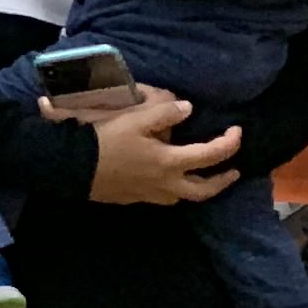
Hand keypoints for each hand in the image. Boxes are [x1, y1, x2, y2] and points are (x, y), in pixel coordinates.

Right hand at [85, 89, 240, 204]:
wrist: (70, 167)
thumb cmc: (104, 141)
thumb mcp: (134, 120)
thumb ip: (163, 113)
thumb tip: (188, 109)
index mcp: (169, 162)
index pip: (211, 155)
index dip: (230, 142)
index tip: (237, 131)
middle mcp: (165, 184)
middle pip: (203, 190)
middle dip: (222, 181)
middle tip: (233, 171)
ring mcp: (148, 194)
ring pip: (182, 197)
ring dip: (197, 188)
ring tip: (200, 177)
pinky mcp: (132, 198)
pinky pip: (161, 197)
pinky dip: (172, 189)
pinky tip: (165, 179)